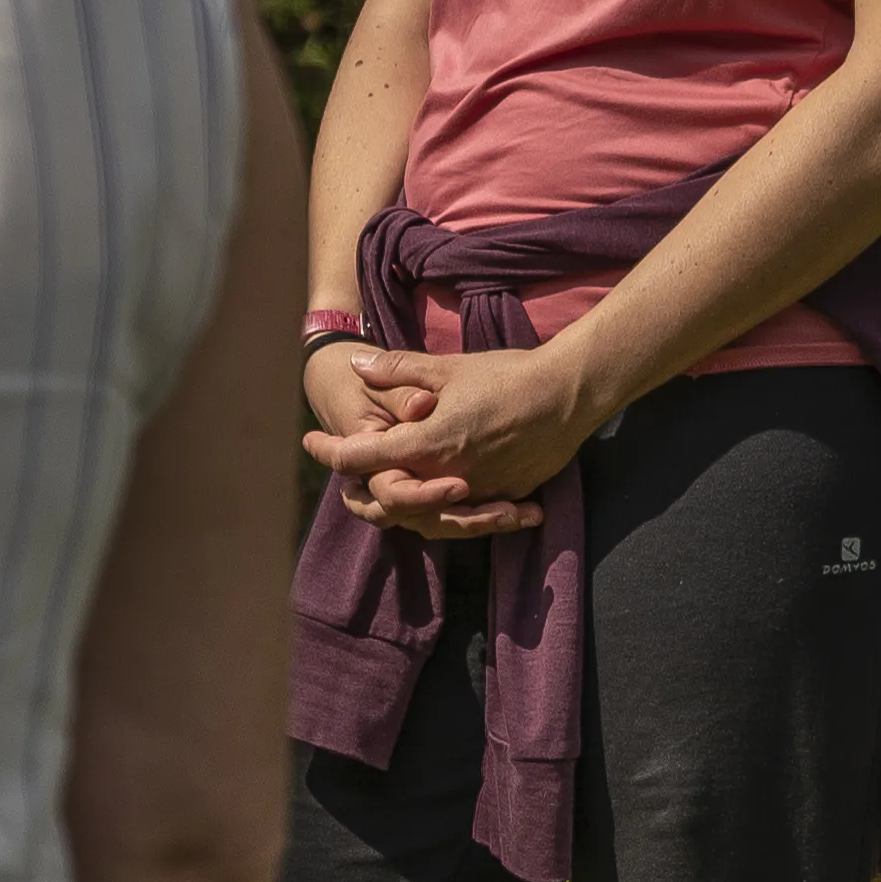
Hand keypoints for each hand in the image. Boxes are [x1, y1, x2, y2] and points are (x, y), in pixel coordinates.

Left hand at [310, 338, 597, 538]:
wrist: (570, 392)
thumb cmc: (508, 374)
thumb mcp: (448, 367)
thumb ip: (398, 369)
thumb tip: (356, 364)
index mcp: (427, 443)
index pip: (360, 457)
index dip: (328, 451)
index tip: (310, 442)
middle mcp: (448, 477)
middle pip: (387, 499)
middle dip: (360, 492)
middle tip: (344, 481)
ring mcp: (478, 492)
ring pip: (424, 517)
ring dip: (400, 507)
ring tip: (385, 493)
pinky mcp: (504, 496)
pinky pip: (463, 515)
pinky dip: (444, 511)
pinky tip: (439, 500)